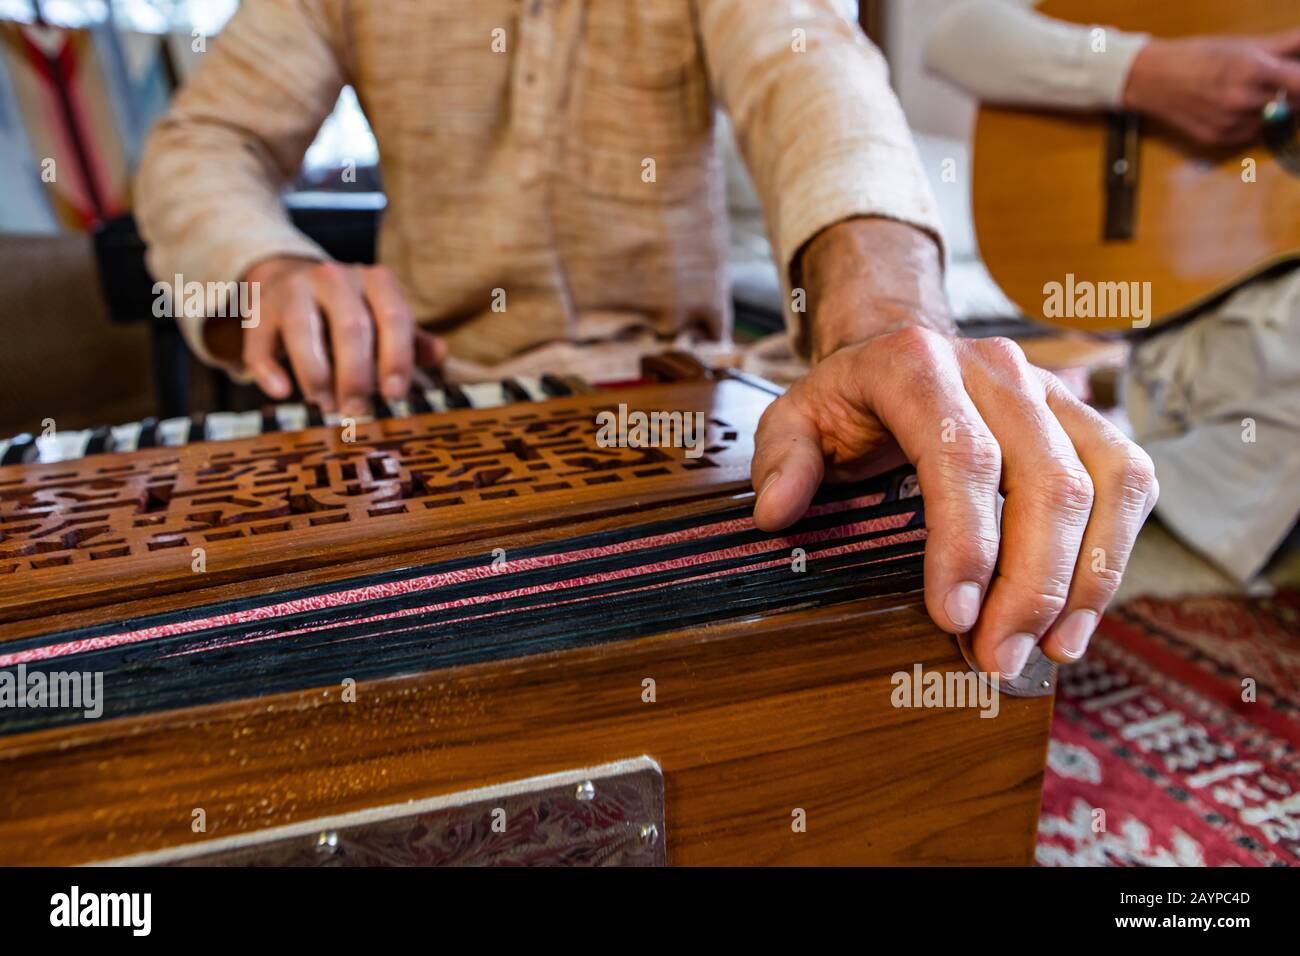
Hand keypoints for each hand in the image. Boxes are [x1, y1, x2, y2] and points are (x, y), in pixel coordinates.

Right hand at [236, 257, 445, 415]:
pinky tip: (283, 392)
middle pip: (351, 327)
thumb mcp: (384, 318)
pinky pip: (260, 342)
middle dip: (357, 376)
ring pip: (303, 331)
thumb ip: (412, 340)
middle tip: (359, 412)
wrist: (291, 280)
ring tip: (326, 405)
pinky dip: (269, 371)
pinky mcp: (259, 310)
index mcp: (374, 280)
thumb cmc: (352, 311)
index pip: (393, 317)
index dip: (396, 358)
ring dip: (317, 376)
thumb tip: (439, 355)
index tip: (394, 396)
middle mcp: (334, 277)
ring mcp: (293, 290)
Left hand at [752, 218, 1157, 678]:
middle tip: (997, 658)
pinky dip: (1113, 556)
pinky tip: (1078, 618)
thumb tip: (778, 512)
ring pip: (1106, 481)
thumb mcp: (794, 418)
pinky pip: (1130, 484)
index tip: (954, 618)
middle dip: (1030, 585)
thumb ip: (782, 459)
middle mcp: (997, 369)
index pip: (961, 454)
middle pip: (1046, 479)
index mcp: (917, 363)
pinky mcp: (1087, 419)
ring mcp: (1052, 390)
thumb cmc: (849, 399)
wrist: (902, 347)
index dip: (966, 542)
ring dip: (1084, 579)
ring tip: (1048, 650)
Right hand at [1122, 30, 1299, 145]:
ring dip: (1269, 107)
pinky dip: (1250, 121)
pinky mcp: (1219, 138)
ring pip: (1272, 119)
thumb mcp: (1243, 45)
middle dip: (1288, 92)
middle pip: (1292, 102)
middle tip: (1273, 80)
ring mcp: (1231, 122)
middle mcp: (1243, 100)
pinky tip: (1232, 107)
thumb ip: (1287, 44)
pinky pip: (1251, 132)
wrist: (1153, 79)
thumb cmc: (1196, 57)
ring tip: (1247, 92)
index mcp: (1253, 69)